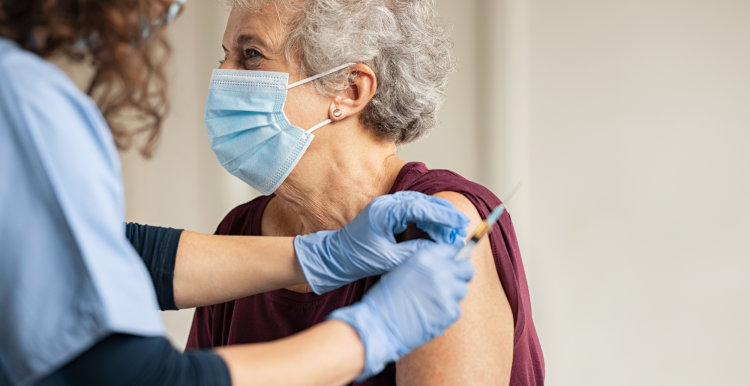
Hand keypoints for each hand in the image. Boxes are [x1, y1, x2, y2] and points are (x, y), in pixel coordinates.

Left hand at [294, 191, 469, 293]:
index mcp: (384, 211)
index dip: (443, 215)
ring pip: (419, 206)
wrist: (335, 258)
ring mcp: (386, 206)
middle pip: (423, 202)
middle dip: (444, 215)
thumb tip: (440, 250)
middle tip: (461, 228)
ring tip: (452, 232)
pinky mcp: (387, 213)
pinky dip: (426, 220)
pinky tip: (436, 231)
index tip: (460, 223)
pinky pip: (412, 212)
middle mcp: (386, 204)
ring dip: (436, 218)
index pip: (421, 207)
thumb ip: (415, 252)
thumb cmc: (357, 258)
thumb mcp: (390, 259)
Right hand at [327, 243, 473, 381]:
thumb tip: (446, 265)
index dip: (453, 259)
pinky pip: (456, 309)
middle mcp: (439, 271)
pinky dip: (446, 313)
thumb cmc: (385, 299)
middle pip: (466, 269)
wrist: (379, 324)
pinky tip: (430, 314)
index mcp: (425, 257)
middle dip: (461, 275)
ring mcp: (446, 292)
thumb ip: (426, 265)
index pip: (452, 251)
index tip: (452, 266)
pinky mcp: (450, 311)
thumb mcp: (403, 270)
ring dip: (452, 295)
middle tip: (451, 283)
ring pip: (462, 290)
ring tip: (432, 303)